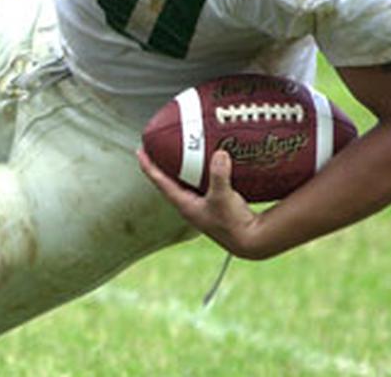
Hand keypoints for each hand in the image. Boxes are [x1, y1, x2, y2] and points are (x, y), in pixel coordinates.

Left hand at [138, 148, 260, 256]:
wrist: (250, 242)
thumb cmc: (233, 223)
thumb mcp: (223, 197)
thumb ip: (220, 175)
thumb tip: (219, 153)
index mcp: (184, 204)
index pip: (160, 182)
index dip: (149, 166)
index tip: (140, 151)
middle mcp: (188, 206)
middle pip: (167, 181)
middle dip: (160, 165)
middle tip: (155, 148)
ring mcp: (200, 207)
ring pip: (184, 183)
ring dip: (179, 169)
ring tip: (176, 153)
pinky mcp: (212, 206)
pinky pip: (200, 185)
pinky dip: (198, 173)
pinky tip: (204, 165)